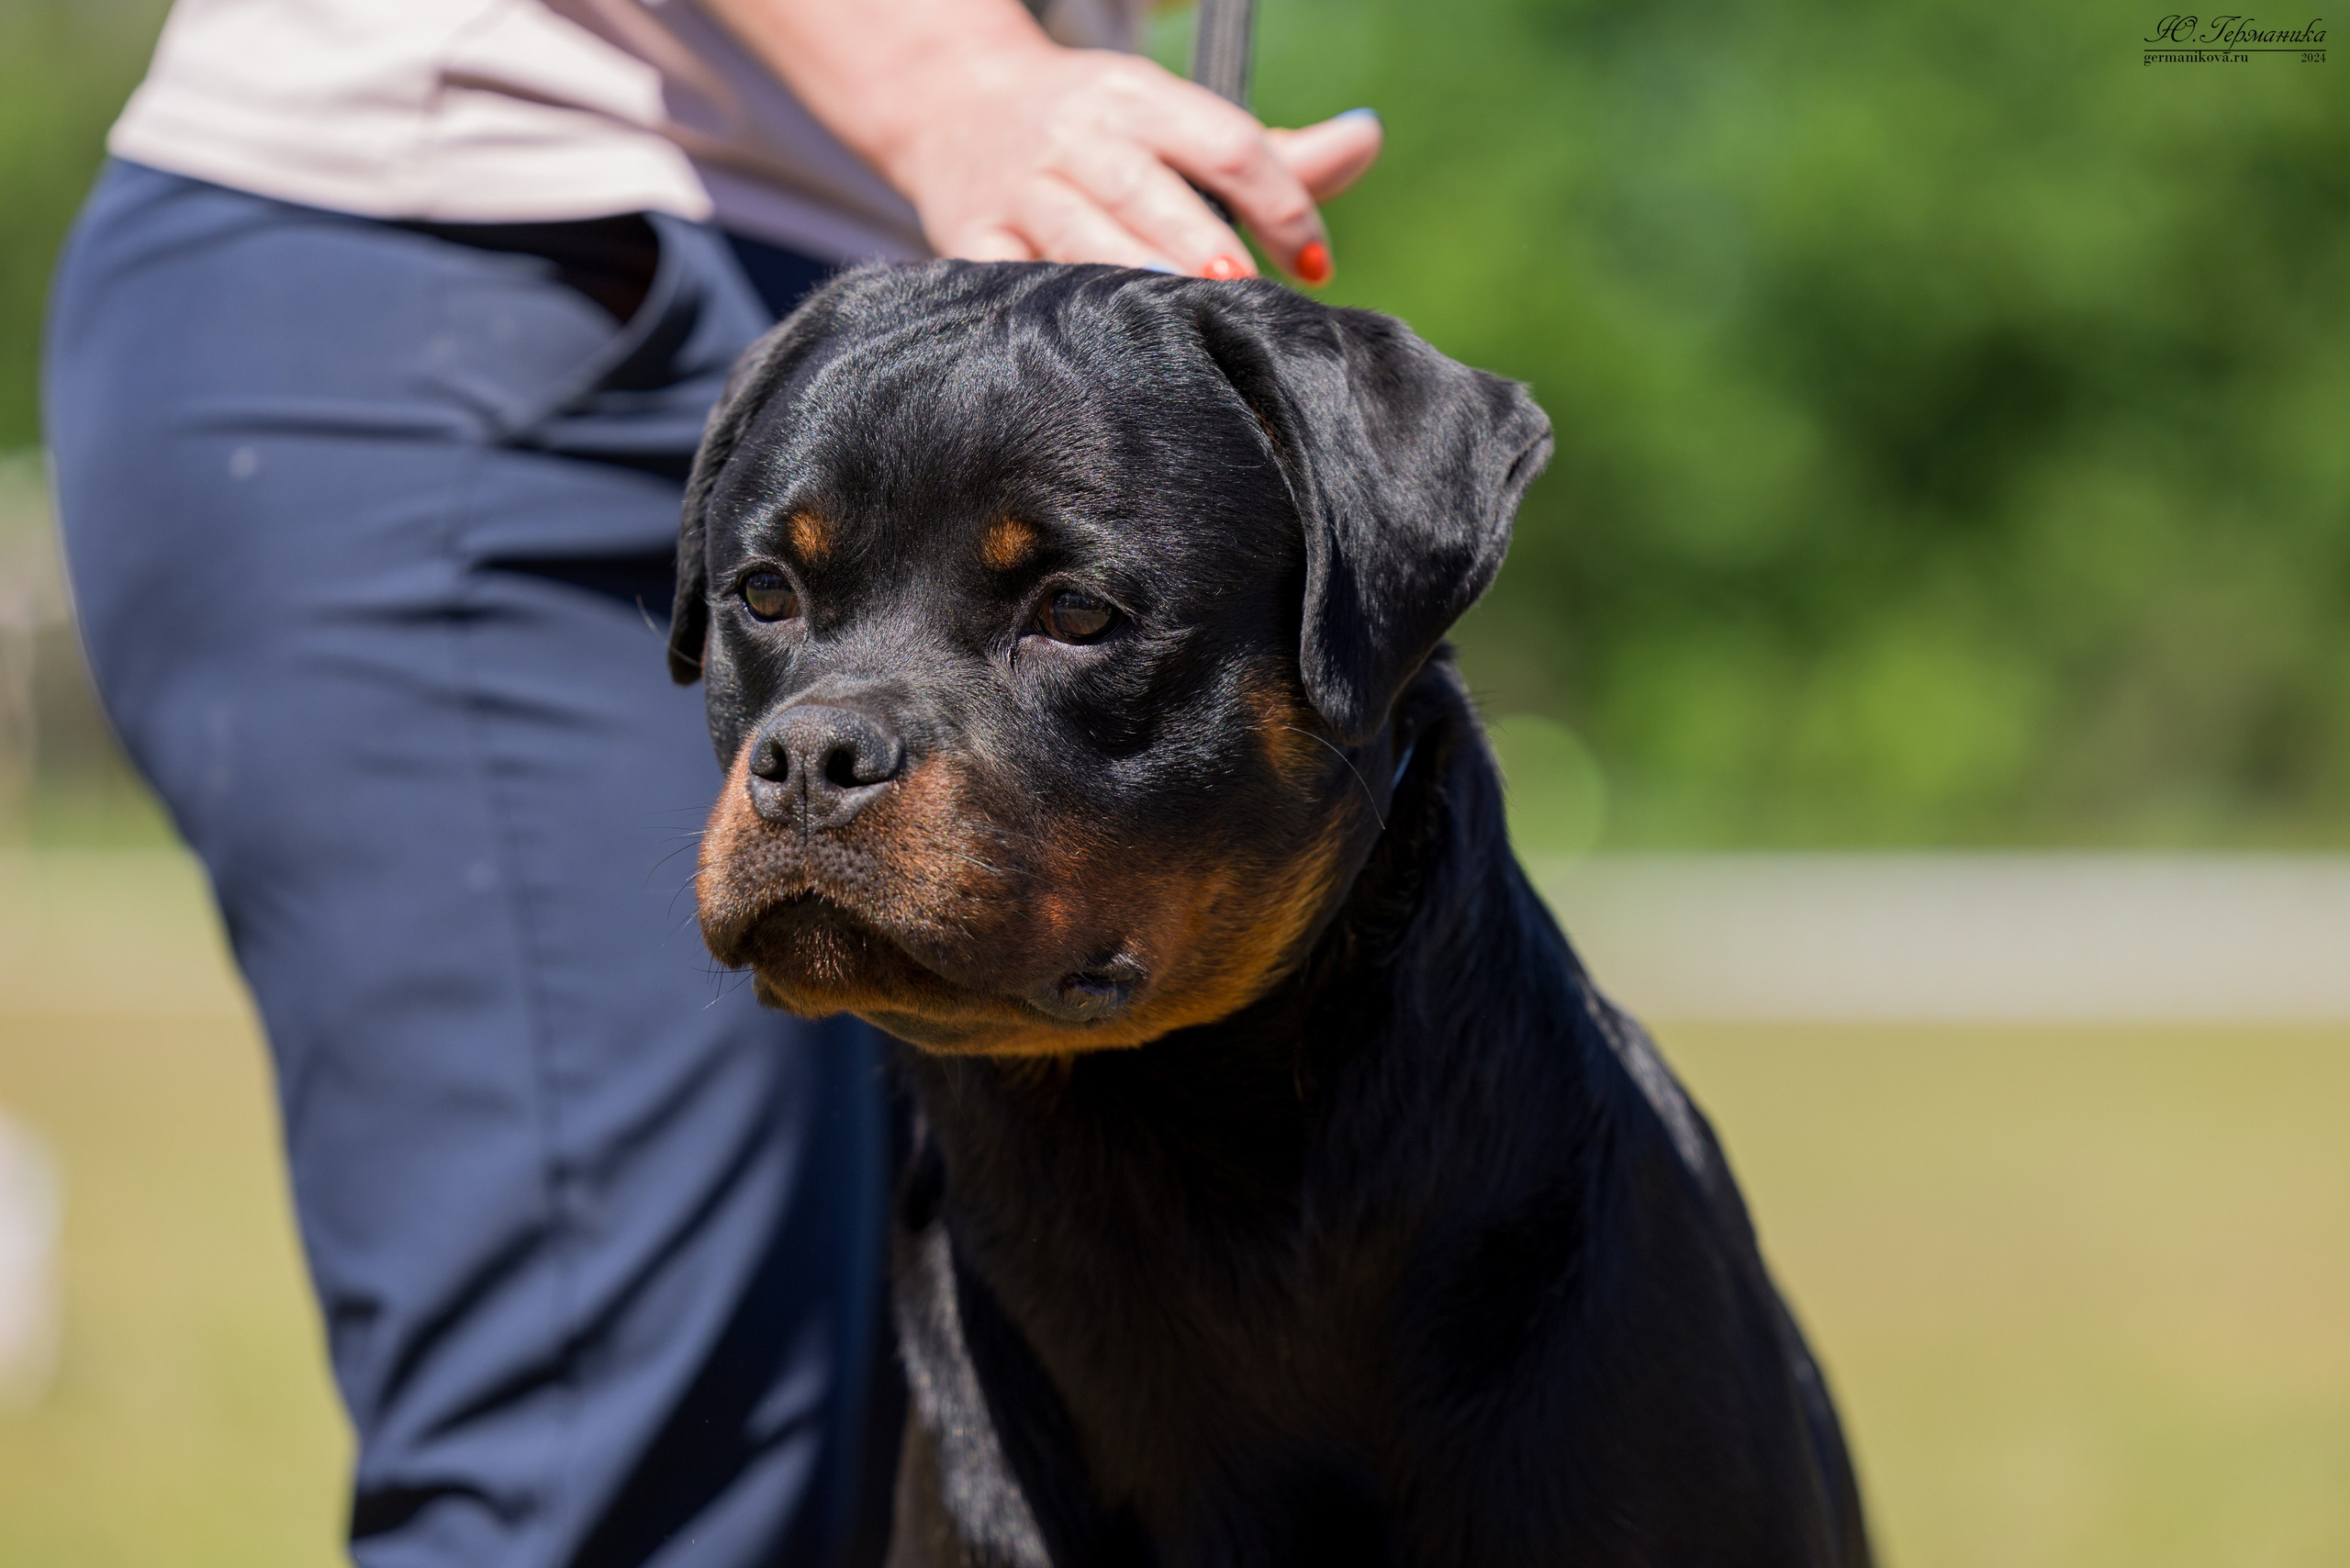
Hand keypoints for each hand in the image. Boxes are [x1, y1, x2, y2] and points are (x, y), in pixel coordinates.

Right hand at [887, 48, 1381, 282]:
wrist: (953, 102)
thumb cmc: (1096, 129)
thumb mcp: (1172, 117)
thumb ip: (1272, 150)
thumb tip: (1368, 139)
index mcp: (1139, 97)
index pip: (1226, 143)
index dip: (1280, 203)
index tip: (1316, 264)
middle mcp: (1077, 135)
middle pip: (1152, 192)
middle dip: (1204, 247)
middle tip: (1247, 295)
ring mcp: (1020, 188)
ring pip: (1082, 239)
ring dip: (1135, 281)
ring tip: (1183, 326)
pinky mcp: (970, 236)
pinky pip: (1012, 280)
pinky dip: (1053, 312)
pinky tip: (1097, 350)